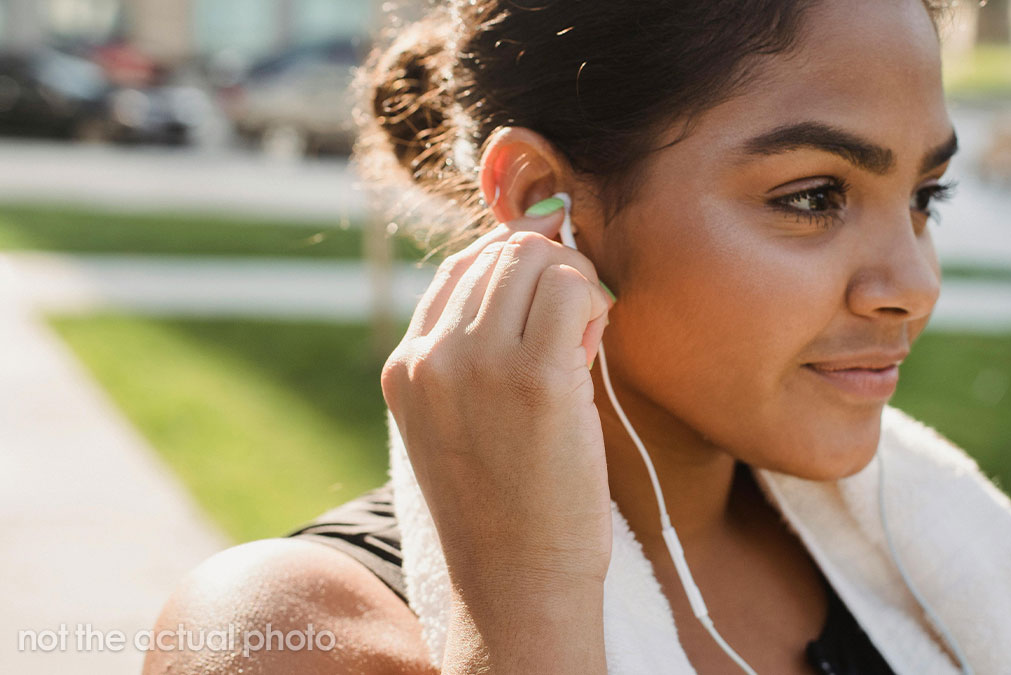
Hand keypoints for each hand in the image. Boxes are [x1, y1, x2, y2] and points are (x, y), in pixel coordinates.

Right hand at [381, 206, 615, 591]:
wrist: (516, 577)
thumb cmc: (505, 502)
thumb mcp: (458, 419)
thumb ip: (474, 350)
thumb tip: (536, 263)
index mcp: (406, 365)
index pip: (460, 267)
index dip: (515, 251)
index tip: (554, 260)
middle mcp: (433, 356)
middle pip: (504, 252)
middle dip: (554, 269)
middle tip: (578, 321)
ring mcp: (480, 364)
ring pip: (540, 260)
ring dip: (578, 285)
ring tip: (584, 341)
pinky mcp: (537, 378)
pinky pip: (574, 290)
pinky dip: (595, 304)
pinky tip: (593, 351)